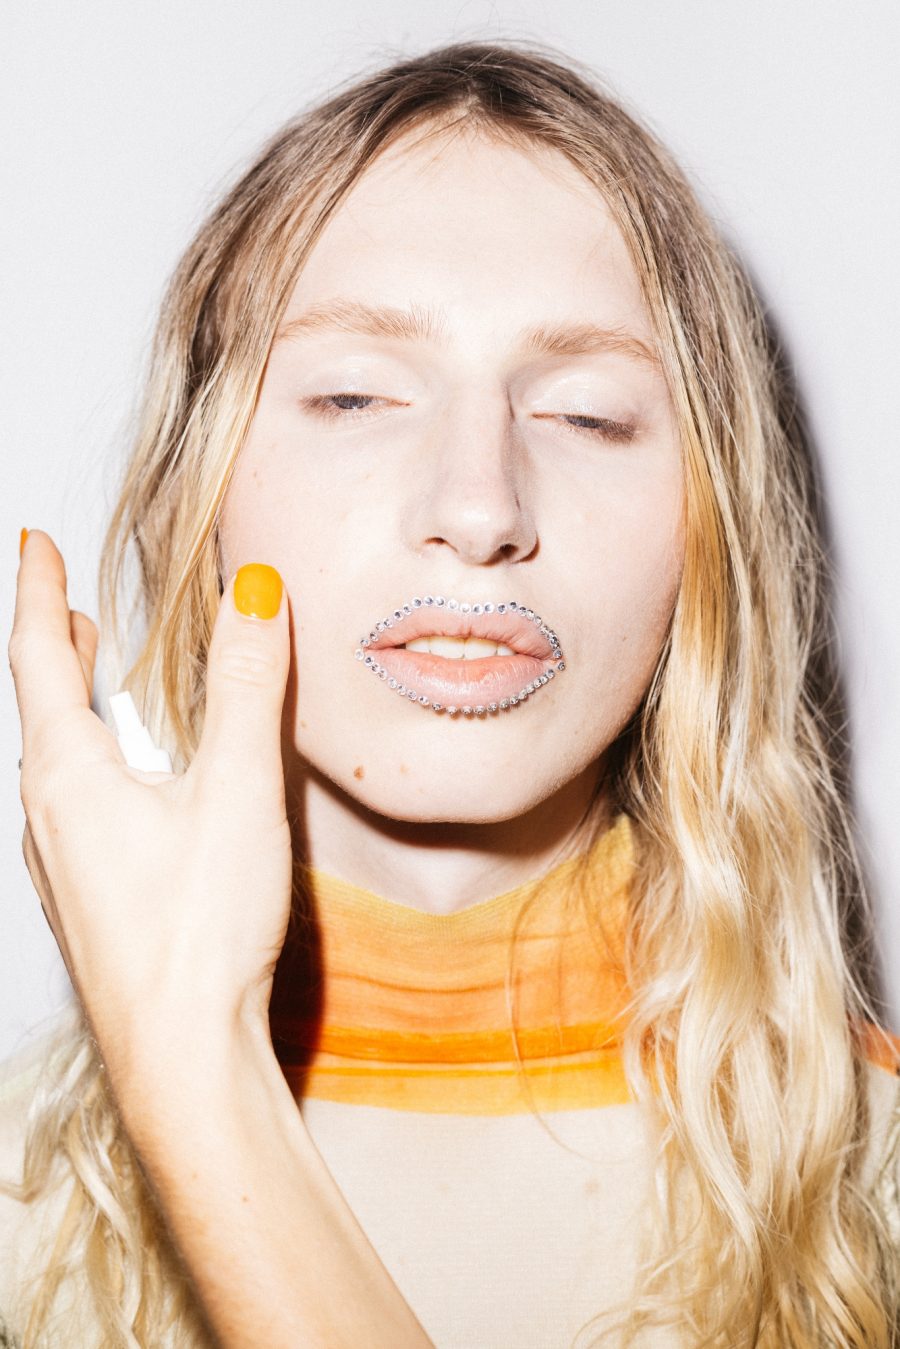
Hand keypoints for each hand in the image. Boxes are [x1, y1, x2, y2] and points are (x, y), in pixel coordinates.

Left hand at [9, 530, 292, 1077]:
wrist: (180, 1059)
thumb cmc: (201, 931)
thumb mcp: (235, 791)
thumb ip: (246, 688)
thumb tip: (253, 592)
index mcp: (69, 776)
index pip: (35, 657)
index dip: (36, 592)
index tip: (32, 545)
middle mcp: (49, 817)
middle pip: (40, 708)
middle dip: (51, 645)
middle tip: (60, 604)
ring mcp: (63, 865)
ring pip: (56, 761)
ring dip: (70, 705)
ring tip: (88, 678)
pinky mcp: (89, 901)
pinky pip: (75, 806)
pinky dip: (89, 762)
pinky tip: (125, 785)